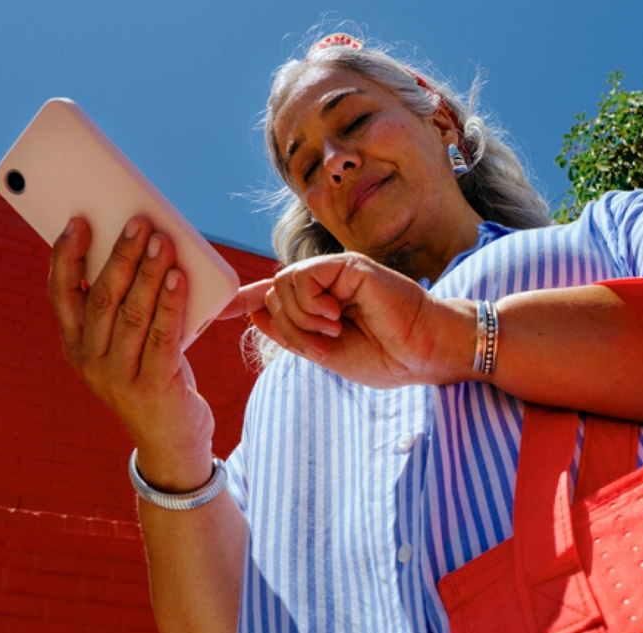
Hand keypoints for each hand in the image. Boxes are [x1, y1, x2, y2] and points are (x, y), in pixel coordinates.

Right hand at [49, 216, 215, 484]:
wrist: (172, 443)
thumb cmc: (154, 380)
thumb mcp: (130, 346)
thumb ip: (129, 309)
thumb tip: (147, 253)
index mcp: (76, 344)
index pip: (62, 294)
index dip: (67, 256)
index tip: (78, 222)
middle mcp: (90, 359)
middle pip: (101, 297)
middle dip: (120, 255)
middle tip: (137, 222)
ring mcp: (118, 375)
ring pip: (132, 312)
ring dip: (148, 272)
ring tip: (162, 241)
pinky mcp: (153, 386)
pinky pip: (162, 335)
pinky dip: (171, 302)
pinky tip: (179, 278)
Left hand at [229, 252, 475, 387]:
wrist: (423, 353)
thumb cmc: (386, 357)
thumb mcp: (326, 352)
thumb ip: (291, 333)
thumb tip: (255, 312)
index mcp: (322, 304)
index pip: (275, 296)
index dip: (246, 301)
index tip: (218, 311)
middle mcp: (327, 284)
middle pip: (274, 294)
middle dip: (288, 328)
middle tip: (323, 345)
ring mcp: (337, 272)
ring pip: (284, 285)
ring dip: (301, 319)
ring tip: (334, 333)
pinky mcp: (348, 265)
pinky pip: (303, 277)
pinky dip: (311, 304)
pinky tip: (336, 317)